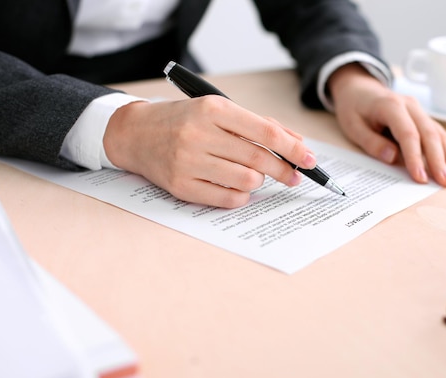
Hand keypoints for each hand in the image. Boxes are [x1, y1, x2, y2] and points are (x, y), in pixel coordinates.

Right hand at [103, 97, 315, 207]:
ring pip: (247, 181)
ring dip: (259, 181)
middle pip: (259, 160)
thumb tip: (297, 143)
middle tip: (295, 176)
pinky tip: (237, 186)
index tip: (310, 159)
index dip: (293, 149)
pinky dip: (241, 195)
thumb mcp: (219, 111)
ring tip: (253, 174)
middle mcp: (199, 135)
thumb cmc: (185, 120)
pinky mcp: (181, 186)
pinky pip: (228, 199)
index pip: (266, 132)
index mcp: (213, 110)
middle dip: (285, 170)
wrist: (135, 133)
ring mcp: (188, 162)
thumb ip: (258, 124)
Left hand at [328, 64, 445, 186]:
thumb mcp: (352, 125)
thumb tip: (392, 158)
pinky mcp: (424, 118)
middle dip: (440, 161)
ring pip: (440, 135)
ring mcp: (419, 111)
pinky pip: (442, 133)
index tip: (420, 178)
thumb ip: (371, 142)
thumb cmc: (353, 108)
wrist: (358, 88)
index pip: (408, 134)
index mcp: (391, 106)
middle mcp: (410, 107)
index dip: (415, 157)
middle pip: (429, 135)